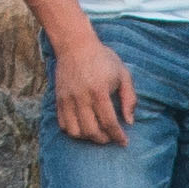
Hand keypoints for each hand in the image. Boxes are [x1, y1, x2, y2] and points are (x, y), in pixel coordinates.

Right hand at [49, 26, 130, 144]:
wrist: (75, 45)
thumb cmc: (103, 59)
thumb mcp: (123, 74)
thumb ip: (129, 98)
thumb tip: (129, 122)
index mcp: (99, 91)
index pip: (109, 122)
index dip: (118, 136)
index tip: (124, 142)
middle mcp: (82, 97)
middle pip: (91, 131)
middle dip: (103, 139)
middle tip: (110, 137)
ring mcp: (68, 99)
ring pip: (75, 131)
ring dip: (87, 138)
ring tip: (96, 133)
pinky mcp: (59, 100)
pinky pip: (63, 125)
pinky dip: (74, 131)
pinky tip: (83, 127)